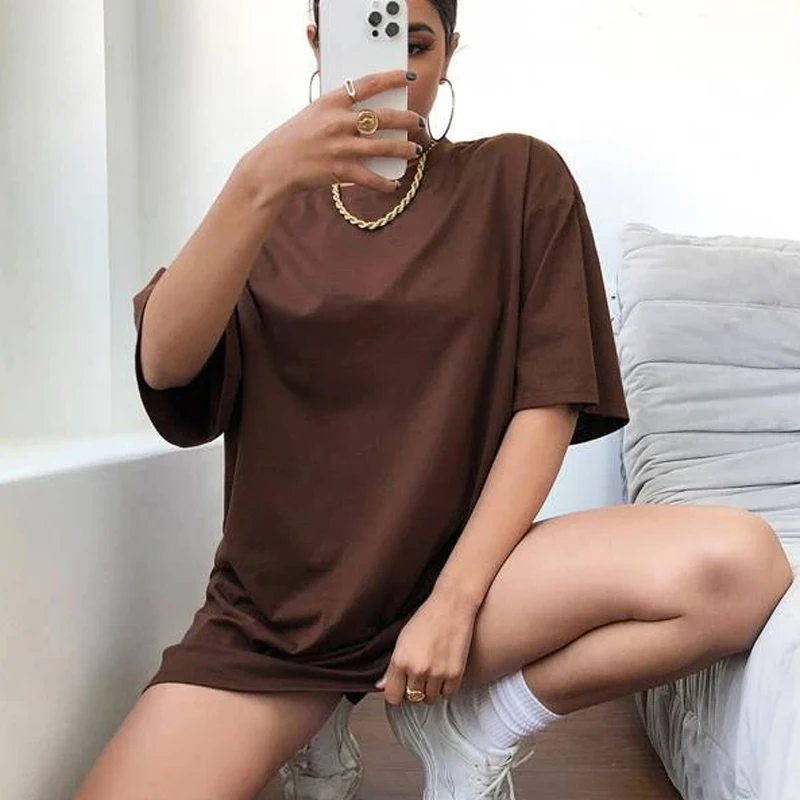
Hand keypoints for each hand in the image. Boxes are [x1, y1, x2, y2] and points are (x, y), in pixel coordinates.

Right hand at [236, 69, 424, 203]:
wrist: (273, 166)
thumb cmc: (292, 140)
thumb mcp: (312, 115)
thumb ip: (337, 111)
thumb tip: (365, 115)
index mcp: (331, 103)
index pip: (367, 84)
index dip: (390, 78)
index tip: (407, 76)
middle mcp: (338, 122)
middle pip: (383, 117)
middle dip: (406, 119)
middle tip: (418, 121)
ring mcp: (340, 147)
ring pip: (383, 147)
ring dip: (403, 149)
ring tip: (414, 150)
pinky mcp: (340, 170)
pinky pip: (370, 178)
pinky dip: (385, 183)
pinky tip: (393, 184)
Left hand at [376, 590, 478, 705]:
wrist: (452, 605)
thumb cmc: (426, 618)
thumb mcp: (402, 639)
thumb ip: (391, 666)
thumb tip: (381, 686)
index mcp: (400, 660)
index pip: (393, 697)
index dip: (396, 694)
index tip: (401, 688)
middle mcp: (417, 670)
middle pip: (412, 699)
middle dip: (414, 690)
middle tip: (418, 676)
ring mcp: (437, 673)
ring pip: (430, 699)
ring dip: (430, 690)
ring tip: (432, 674)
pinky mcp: (456, 674)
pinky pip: (447, 695)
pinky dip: (445, 688)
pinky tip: (444, 673)